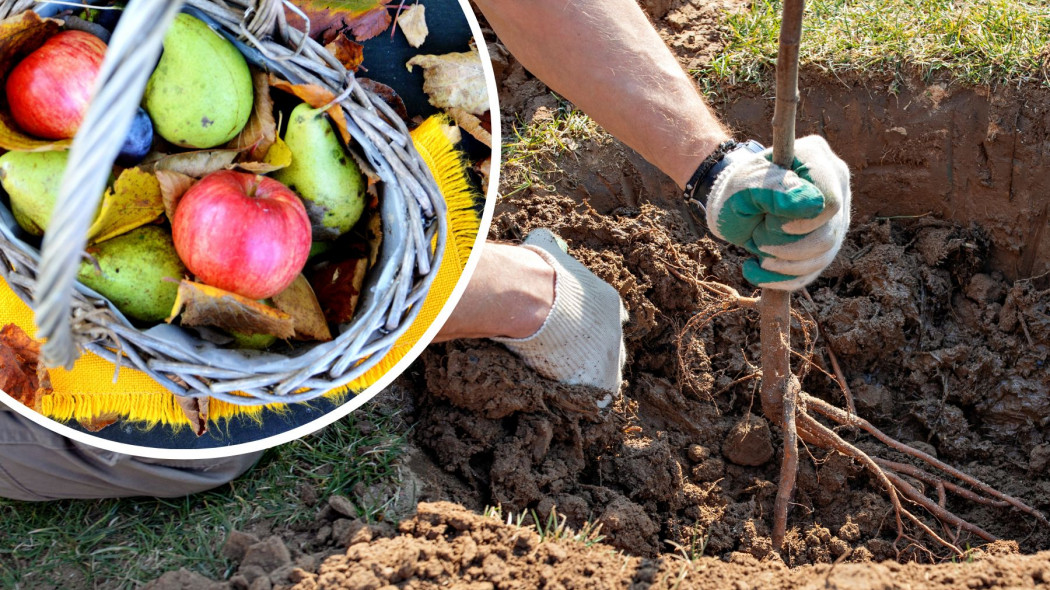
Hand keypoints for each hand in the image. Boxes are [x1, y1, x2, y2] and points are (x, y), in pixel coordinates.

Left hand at [705, 135, 850, 290]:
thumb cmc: (737, 188)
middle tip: (756, 239)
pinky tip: (757, 269)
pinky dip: (782, 279)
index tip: (768, 222)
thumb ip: (775, 191)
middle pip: (829, 234)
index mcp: (817, 158)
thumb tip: (814, 203)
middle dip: (787, 247)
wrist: (733, 204)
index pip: (829, 203)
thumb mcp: (745, 186)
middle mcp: (835, 184)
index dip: (801, 223)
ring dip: (782, 265)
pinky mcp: (827, 242)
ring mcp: (836, 215)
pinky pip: (813, 272)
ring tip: (755, 249)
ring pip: (824, 256)